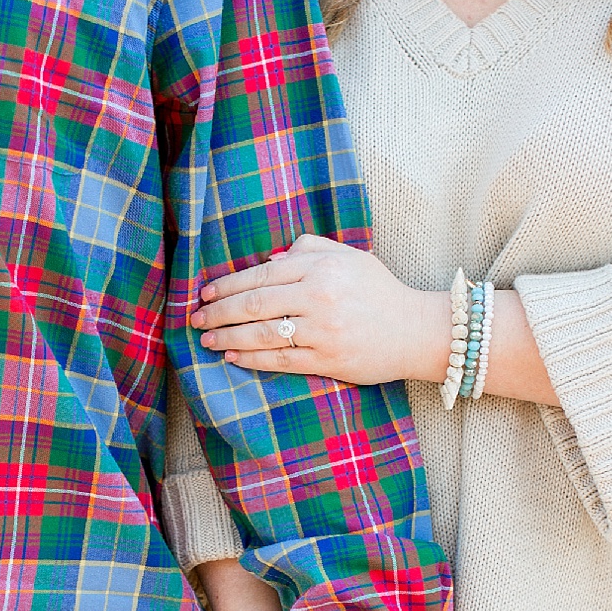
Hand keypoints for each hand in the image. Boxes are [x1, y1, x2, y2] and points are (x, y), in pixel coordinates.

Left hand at [191, 234, 448, 384]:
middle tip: (195, 318)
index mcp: (322, 268)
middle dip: (219, 312)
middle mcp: (320, 297)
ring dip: (228, 338)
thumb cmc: (379, 292)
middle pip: (254, 304)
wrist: (416, 331)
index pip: (262, 275)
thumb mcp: (349, 257)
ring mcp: (323, 332)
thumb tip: (268, 261)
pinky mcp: (328, 361)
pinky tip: (233, 359)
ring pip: (262, 335)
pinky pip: (280, 361)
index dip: (228, 285)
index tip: (206, 293)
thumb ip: (308, 249)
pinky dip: (252, 360)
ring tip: (207, 340)